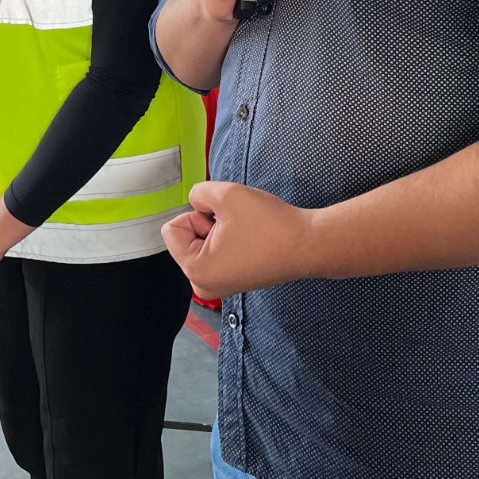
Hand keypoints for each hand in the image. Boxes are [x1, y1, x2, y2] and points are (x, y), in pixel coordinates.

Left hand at [161, 180, 315, 297]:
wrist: (307, 245)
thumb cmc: (269, 225)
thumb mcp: (227, 194)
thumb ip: (199, 192)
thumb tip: (196, 201)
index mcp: (195, 270)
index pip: (172, 229)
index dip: (198, 215)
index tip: (226, 221)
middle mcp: (202, 285)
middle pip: (186, 236)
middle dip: (208, 223)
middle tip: (238, 226)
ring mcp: (217, 286)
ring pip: (201, 241)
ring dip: (220, 229)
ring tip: (246, 232)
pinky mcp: (232, 280)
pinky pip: (216, 250)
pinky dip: (230, 239)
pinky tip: (251, 240)